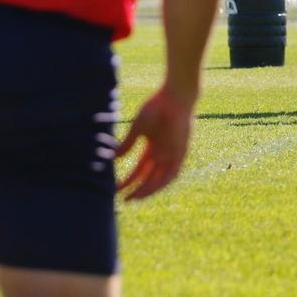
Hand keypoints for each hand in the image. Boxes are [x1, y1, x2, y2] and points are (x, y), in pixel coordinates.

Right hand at [116, 86, 195, 201]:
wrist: (175, 97)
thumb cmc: (156, 107)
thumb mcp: (138, 128)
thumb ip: (127, 143)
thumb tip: (114, 158)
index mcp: (152, 147)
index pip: (139, 170)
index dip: (128, 180)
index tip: (116, 189)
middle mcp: (163, 153)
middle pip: (148, 177)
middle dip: (136, 189)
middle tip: (122, 199)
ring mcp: (172, 154)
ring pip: (160, 179)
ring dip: (147, 190)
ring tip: (133, 198)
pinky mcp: (181, 152)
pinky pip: (173, 173)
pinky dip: (162, 183)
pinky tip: (151, 190)